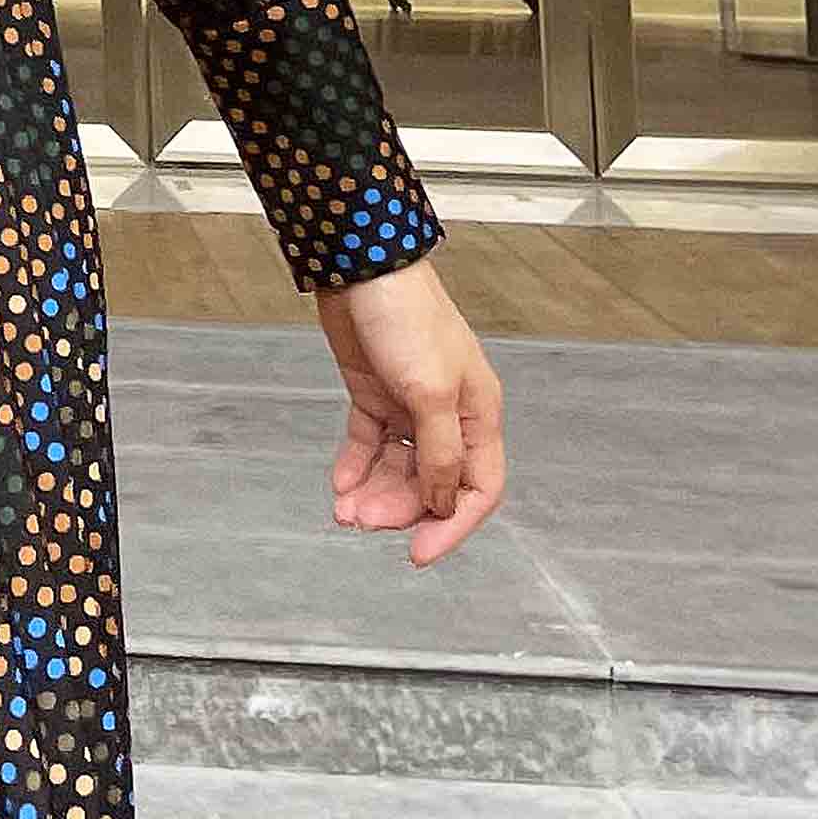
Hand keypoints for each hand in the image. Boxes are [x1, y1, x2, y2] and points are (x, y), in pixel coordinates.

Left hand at [313, 256, 504, 564]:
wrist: (359, 266)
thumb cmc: (406, 316)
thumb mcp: (429, 392)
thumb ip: (439, 452)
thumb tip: (442, 501)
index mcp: (478, 414)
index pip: (478, 488)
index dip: (452, 524)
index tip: (418, 552)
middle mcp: (449, 414)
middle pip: (432, 483)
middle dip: (400, 509)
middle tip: (362, 522)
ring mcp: (410, 404)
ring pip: (398, 468)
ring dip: (374, 493)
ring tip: (343, 509)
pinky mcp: (375, 393)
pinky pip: (369, 443)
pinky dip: (355, 465)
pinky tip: (339, 483)